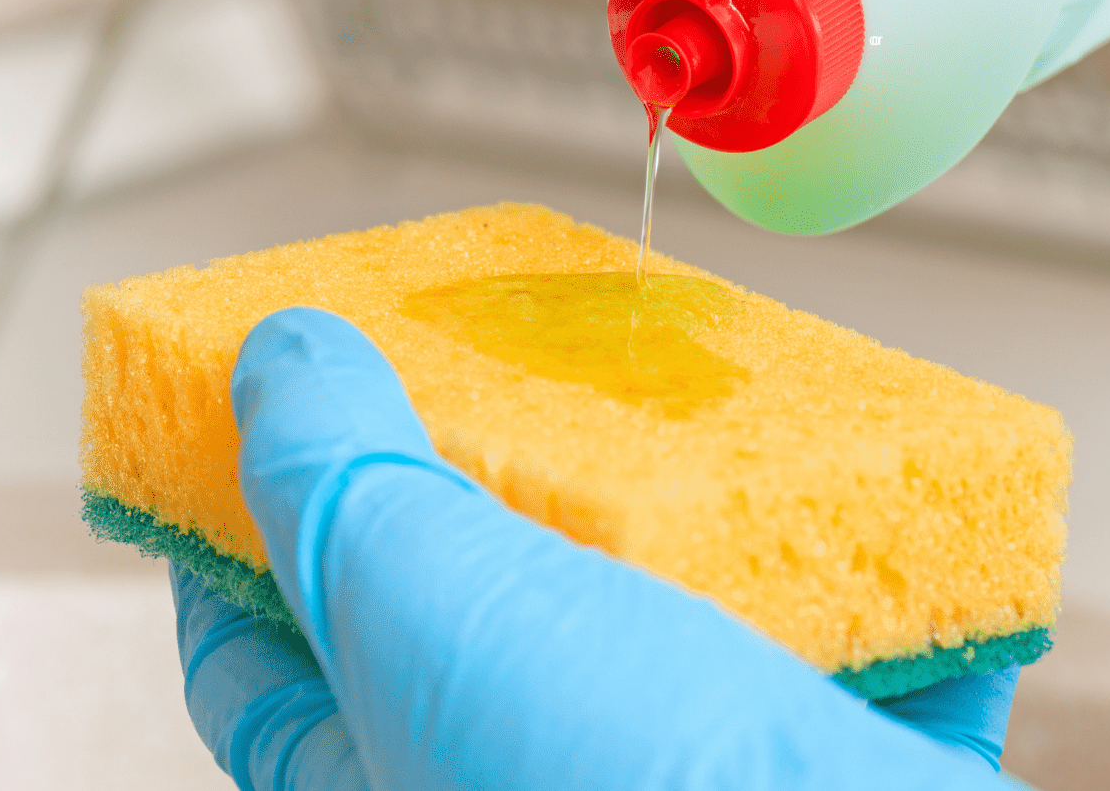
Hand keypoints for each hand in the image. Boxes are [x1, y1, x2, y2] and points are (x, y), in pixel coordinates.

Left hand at [172, 307, 1015, 788]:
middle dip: (497, 499)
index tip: (263, 424)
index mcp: (397, 780)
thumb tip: (280, 361)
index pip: (260, 671)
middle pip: (481, 628)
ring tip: (690, 420)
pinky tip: (871, 499)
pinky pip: (860, 660)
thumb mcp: (435, 603)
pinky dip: (873, 580)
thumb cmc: (626, 784)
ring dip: (691, 528)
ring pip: (676, 636)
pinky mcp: (835, 765)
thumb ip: (339, 479)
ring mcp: (686, 778)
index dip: (237, 538)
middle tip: (501, 382)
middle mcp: (532, 786)